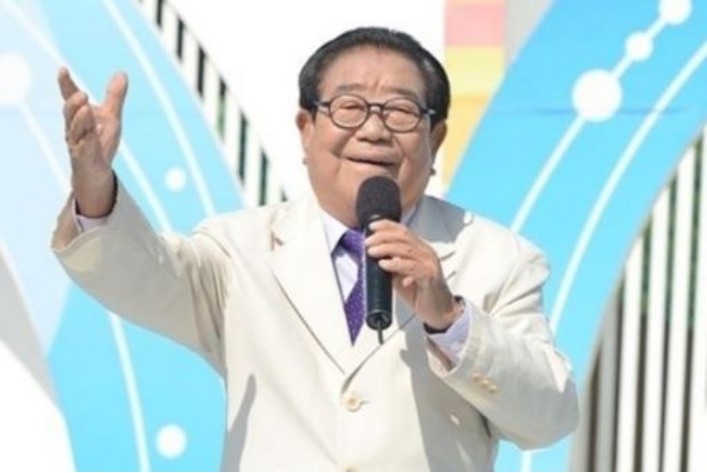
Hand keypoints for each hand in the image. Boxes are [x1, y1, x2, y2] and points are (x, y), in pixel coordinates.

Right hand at [58, 67, 127, 216]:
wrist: (97, 170)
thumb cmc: (101, 140)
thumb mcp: (111, 117)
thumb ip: (114, 97)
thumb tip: (122, 73)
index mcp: (79, 115)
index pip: (70, 97)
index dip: (66, 84)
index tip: (62, 69)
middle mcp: (74, 127)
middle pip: (69, 113)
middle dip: (74, 103)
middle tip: (84, 95)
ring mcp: (77, 143)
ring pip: (75, 131)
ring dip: (81, 119)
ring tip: (87, 108)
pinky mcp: (84, 158)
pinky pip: (84, 149)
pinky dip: (89, 141)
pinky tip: (94, 134)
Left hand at [365, 220, 461, 329]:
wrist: (440, 311)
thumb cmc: (421, 293)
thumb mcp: (400, 276)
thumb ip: (390, 265)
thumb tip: (370, 258)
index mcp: (420, 249)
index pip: (403, 230)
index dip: (386, 225)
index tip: (371, 226)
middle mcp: (426, 252)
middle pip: (403, 236)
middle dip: (382, 236)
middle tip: (368, 242)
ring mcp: (429, 263)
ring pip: (406, 249)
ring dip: (386, 248)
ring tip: (372, 252)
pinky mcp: (429, 276)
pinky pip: (412, 267)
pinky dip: (396, 264)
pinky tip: (384, 264)